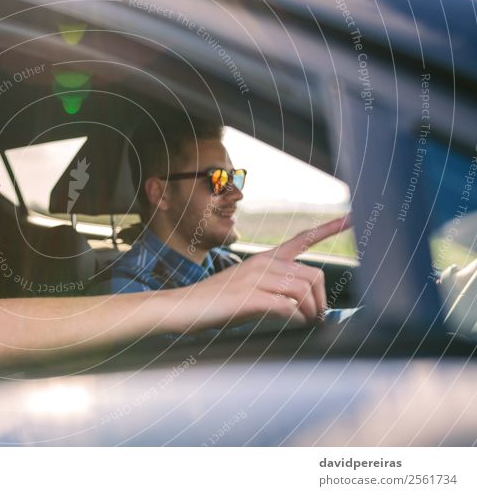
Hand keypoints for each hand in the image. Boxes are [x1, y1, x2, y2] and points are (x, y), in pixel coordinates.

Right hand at [181, 215, 351, 331]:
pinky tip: (292, 323)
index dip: (329, 229)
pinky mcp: (250, 298)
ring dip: (311, 312)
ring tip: (306, 323)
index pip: (302, 239)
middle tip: (317, 318)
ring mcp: (256, 280)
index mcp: (265, 258)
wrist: (185, 306)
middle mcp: (263, 264)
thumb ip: (275, 289)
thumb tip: (307, 306)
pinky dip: (296, 318)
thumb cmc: (218, 302)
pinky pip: (288, 307)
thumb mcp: (248, 287)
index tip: (353, 216)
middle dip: (321, 300)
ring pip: (304, 291)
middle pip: (313, 275)